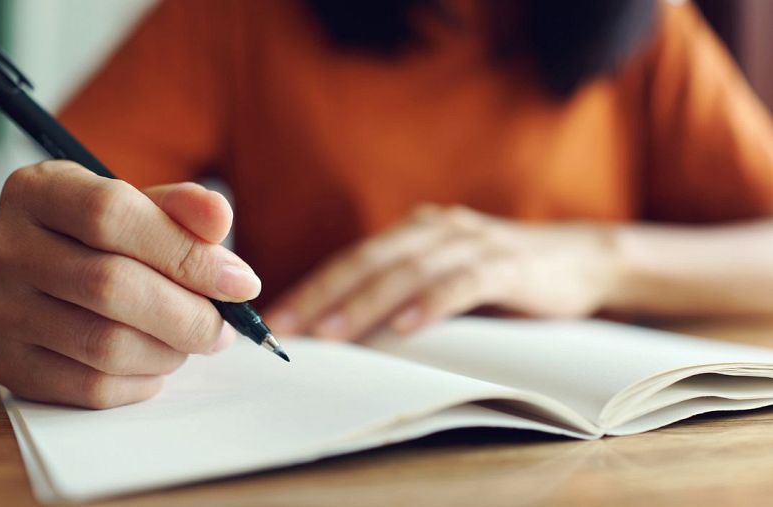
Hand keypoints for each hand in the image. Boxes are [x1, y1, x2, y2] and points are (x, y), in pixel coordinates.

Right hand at [0, 161, 260, 407]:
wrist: (52, 273)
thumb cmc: (107, 237)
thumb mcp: (142, 207)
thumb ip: (183, 209)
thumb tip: (219, 218)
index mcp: (35, 190)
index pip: (110, 215)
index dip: (185, 253)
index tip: (240, 283)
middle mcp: (3, 247)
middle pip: (110, 286)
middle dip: (187, 315)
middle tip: (223, 327)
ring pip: (104, 344)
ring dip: (168, 351)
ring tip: (190, 341)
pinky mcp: (4, 363)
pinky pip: (88, 387)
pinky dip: (140, 382)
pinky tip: (157, 363)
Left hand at [265, 205, 619, 340]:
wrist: (580, 259)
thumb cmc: (502, 274)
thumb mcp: (445, 274)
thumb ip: (404, 289)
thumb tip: (347, 326)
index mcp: (415, 230)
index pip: (353, 259)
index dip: (313, 288)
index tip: (277, 319)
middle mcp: (436, 228)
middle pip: (368, 261)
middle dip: (323, 295)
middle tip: (287, 327)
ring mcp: (472, 242)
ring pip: (407, 272)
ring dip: (366, 304)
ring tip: (332, 334)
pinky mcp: (506, 264)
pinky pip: (461, 283)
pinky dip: (431, 304)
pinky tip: (406, 328)